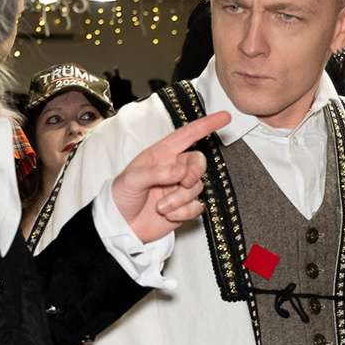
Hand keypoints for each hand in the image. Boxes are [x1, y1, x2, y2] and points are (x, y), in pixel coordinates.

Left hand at [109, 112, 228, 242]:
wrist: (120, 227)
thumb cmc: (120, 197)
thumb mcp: (132, 179)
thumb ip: (157, 172)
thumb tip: (181, 171)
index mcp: (160, 155)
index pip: (186, 135)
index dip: (206, 125)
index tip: (224, 117)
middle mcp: (173, 169)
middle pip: (198, 162)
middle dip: (194, 172)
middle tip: (183, 182)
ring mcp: (179, 189)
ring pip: (197, 187)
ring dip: (179, 198)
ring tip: (160, 207)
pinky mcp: (184, 208)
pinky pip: (197, 207)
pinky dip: (183, 212)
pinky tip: (168, 215)